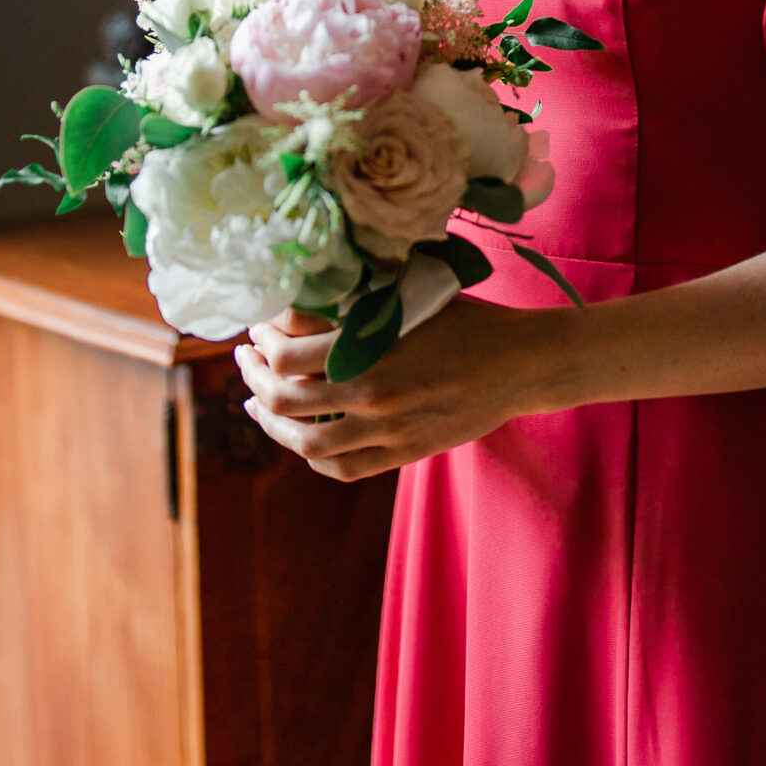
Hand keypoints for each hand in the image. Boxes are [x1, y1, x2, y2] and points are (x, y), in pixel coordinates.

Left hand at [235, 296, 545, 482]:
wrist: (518, 363)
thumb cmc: (465, 319)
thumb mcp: (408, 298)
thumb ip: (355, 304)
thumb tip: (297, 301)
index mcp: (371, 348)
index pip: (287, 354)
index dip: (262, 340)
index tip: (257, 327)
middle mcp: (373, 394)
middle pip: (286, 399)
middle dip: (255, 378)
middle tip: (246, 360)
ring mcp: (388, 430)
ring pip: (306, 443)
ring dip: (273, 423)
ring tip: (258, 404)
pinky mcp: (403, 454)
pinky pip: (342, 468)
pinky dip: (312, 456)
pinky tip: (300, 437)